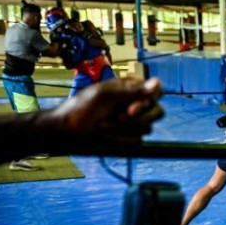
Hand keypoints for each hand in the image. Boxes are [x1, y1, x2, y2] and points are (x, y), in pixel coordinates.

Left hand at [48, 78, 164, 144]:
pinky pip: (137, 142)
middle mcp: (136, 104)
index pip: (157, 93)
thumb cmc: (81, 107)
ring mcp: (134, 122)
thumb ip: (132, 90)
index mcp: (132, 89)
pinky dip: (120, 140)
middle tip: (116, 117)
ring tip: (103, 124)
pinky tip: (106, 134)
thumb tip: (158, 83)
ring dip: (122, 129)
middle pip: (157, 113)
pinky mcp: (130, 137)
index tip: (130, 108)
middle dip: (135, 120)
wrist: (68, 130)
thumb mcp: (105, 95)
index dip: (148, 102)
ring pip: (147, 129)